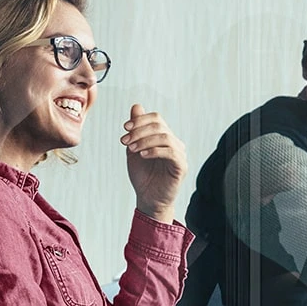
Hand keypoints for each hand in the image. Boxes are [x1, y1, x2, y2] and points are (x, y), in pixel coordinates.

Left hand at [120, 104, 187, 220]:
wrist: (148, 199)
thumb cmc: (143, 176)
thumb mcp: (134, 149)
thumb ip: (136, 130)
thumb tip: (136, 106)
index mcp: (164, 137)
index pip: (156, 119)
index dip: (140, 120)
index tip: (124, 128)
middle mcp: (174, 143)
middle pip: (160, 125)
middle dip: (139, 131)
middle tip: (125, 141)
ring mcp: (179, 154)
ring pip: (165, 137)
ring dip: (144, 140)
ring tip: (131, 149)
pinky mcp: (181, 166)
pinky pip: (171, 152)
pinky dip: (155, 151)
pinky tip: (142, 155)